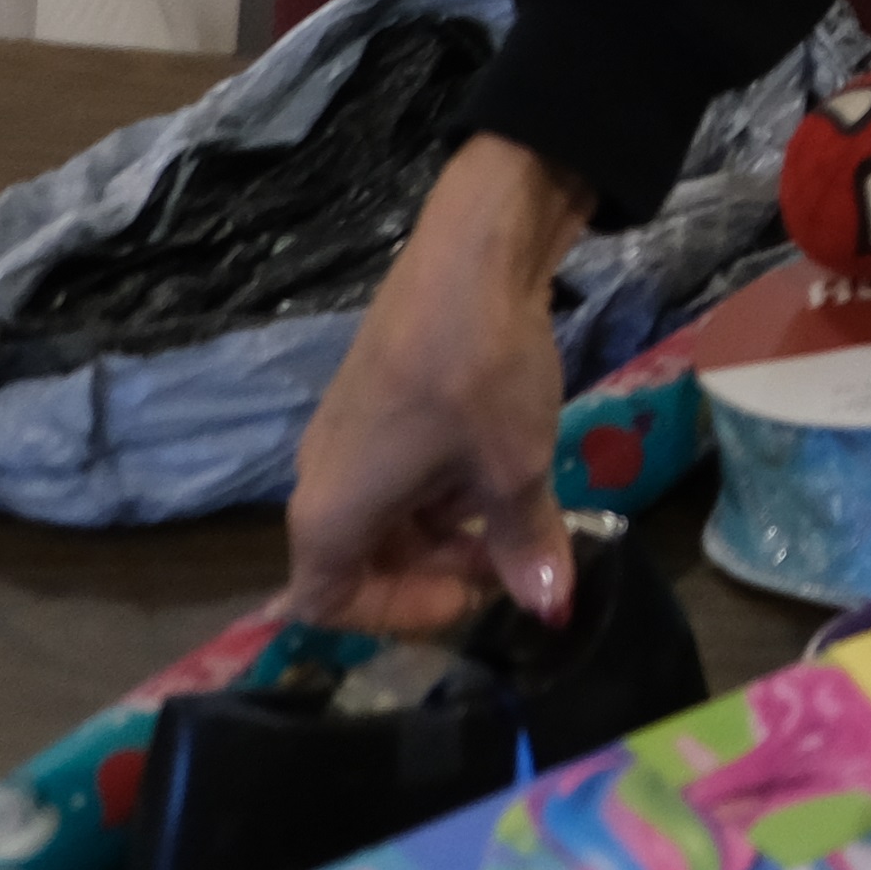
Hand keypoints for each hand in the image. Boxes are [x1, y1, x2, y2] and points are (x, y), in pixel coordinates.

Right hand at [285, 134, 592, 632]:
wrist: (471, 255)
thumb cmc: (478, 374)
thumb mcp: (514, 468)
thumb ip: (523, 544)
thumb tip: (548, 607)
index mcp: (330, 514)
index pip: (327, 604)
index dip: (398, 614)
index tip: (470, 593)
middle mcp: (322, 482)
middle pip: (365, 561)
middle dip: (441, 571)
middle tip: (516, 558)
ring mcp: (347, 439)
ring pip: (390, 516)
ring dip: (452, 528)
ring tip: (525, 513)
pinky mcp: (379, 404)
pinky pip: (402, 473)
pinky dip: (449, 486)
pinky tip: (508, 464)